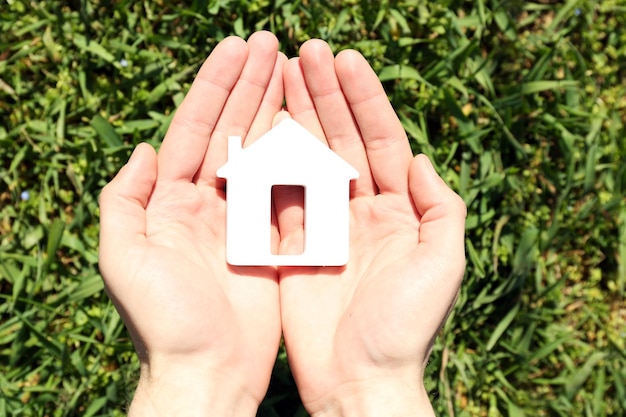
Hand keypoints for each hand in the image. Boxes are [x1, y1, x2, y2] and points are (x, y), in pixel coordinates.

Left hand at [98, 32, 284, 415]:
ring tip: (293, 68)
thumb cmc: (164, 322)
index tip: (238, 48)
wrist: (207, 372)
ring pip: (261, 151)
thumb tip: (144, 149)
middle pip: (231, 130)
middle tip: (273, 43)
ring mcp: (241, 218)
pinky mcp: (271, 238)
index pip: (196, 128)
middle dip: (250, 85)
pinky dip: (297, 155)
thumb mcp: (124, 259)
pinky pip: (287, 188)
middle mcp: (206, 202)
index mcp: (170, 201)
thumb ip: (124, 201)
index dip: (216, 86)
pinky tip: (309, 124)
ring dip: (275, 109)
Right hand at [277, 40, 466, 415]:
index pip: (381, 140)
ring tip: (281, 74)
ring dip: (295, 116)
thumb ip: (441, 208)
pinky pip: (280, 194)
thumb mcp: (441, 265)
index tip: (344, 59)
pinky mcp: (293, 245)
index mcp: (399, 210)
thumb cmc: (404, 328)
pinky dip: (271, 161)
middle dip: (324, 95)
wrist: (359, 380)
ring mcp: (324, 225)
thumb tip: (422, 158)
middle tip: (304, 51)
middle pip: (341, 140)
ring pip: (307, 158)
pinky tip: (261, 126)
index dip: (364, 99)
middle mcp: (362, 211)